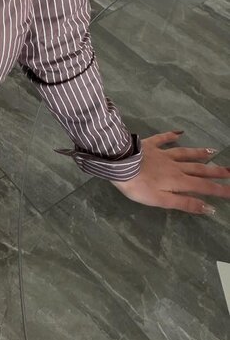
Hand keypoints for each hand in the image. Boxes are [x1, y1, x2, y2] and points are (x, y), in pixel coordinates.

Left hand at [109, 130, 229, 214]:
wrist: (119, 164)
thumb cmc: (138, 186)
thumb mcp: (161, 200)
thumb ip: (184, 203)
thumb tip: (209, 207)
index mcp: (178, 181)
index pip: (203, 187)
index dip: (219, 190)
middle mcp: (174, 166)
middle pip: (199, 169)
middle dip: (216, 171)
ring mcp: (163, 153)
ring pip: (185, 153)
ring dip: (199, 152)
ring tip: (213, 150)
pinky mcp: (150, 145)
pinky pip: (163, 138)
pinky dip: (172, 135)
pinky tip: (179, 132)